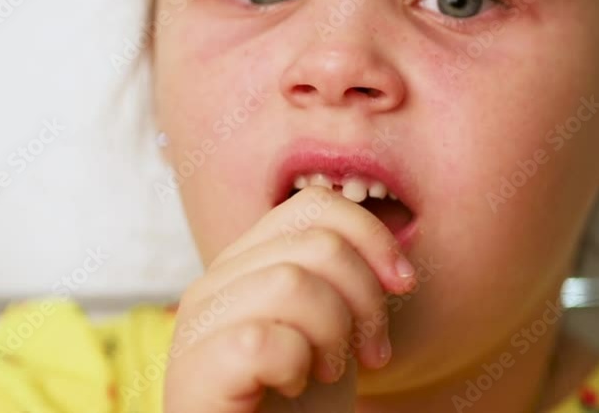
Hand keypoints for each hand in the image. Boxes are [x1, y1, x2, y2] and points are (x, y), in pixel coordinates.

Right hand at [163, 186, 416, 412]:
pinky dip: (295, 366)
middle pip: (317, 243)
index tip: (403, 284)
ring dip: (333, 335)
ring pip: (292, 283)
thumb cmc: (302, 405)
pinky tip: (291, 387)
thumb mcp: (333, 326)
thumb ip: (342, 276)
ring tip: (327, 371)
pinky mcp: (195, 373)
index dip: (372, 237)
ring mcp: (197, 326)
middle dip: (366, 299)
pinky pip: (263, 340)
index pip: (314, 206)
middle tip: (371, 352)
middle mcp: (214, 283)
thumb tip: (394, 239)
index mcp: (246, 263)